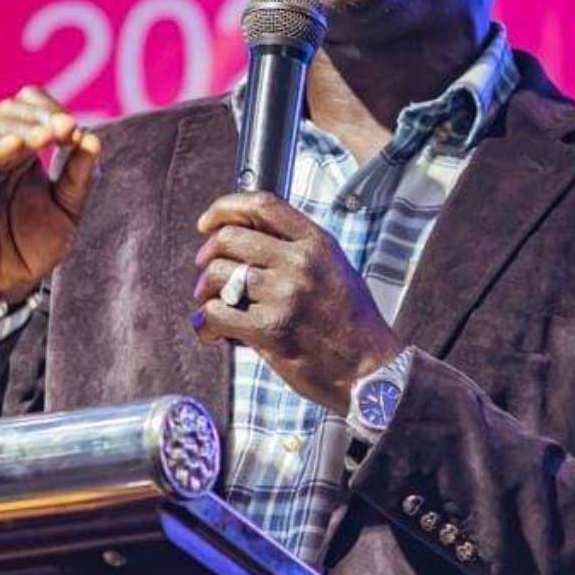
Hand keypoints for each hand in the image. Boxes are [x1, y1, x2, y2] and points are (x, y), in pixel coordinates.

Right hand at [0, 85, 100, 303]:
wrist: (9, 283)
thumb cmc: (35, 242)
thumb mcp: (68, 207)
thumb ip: (80, 176)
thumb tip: (93, 140)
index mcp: (20, 149)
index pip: (29, 106)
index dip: (51, 111)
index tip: (75, 129)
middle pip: (10, 112)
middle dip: (42, 118)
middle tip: (67, 129)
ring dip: (21, 129)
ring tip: (46, 136)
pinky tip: (17, 146)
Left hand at [191, 192, 402, 414]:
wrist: (369, 368)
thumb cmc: (352, 321)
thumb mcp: (335, 267)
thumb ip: (298, 247)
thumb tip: (248, 236)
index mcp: (317, 243)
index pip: (262, 205)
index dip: (225, 208)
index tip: (208, 222)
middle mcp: (300, 262)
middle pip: (229, 238)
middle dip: (207, 254)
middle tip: (206, 272)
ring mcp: (285, 294)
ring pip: (218, 274)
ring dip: (205, 291)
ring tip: (211, 305)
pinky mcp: (270, 329)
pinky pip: (216, 313)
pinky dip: (204, 323)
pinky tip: (212, 330)